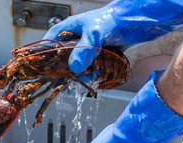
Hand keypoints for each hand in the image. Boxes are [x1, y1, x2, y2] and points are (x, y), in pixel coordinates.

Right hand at [43, 0, 182, 72]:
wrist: (137, 21)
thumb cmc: (113, 20)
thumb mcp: (95, 34)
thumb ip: (84, 50)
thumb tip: (74, 69)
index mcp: (68, 29)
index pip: (49, 44)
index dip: (45, 58)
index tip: (45, 72)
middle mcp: (75, 39)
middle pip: (62, 59)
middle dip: (66, 71)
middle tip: (68, 82)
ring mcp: (87, 48)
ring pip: (77, 66)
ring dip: (82, 74)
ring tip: (90, 76)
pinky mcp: (98, 55)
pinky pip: (90, 68)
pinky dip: (93, 73)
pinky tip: (98, 74)